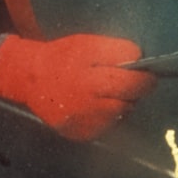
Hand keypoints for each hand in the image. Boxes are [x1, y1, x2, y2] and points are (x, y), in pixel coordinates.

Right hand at [0, 34, 155, 140]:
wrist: (30, 80)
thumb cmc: (62, 57)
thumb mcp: (86, 44)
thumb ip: (114, 51)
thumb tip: (140, 60)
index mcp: (88, 69)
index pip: (129, 74)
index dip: (143, 73)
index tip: (147, 70)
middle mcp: (87, 95)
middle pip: (130, 94)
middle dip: (140, 87)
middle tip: (141, 81)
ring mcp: (84, 118)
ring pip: (122, 111)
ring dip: (124, 101)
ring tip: (111, 92)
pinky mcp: (82, 133)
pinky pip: (108, 125)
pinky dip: (110, 115)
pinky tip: (99, 105)